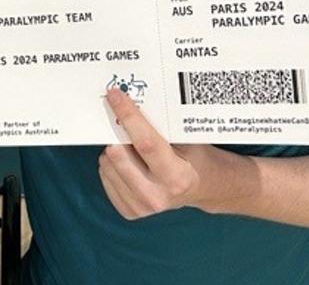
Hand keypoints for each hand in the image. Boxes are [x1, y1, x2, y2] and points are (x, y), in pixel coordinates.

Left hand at [98, 89, 252, 218]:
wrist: (204, 188)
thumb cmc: (195, 158)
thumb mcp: (188, 139)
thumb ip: (161, 126)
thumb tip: (130, 101)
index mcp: (178, 177)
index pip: (146, 143)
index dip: (128, 116)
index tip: (115, 96)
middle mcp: (158, 196)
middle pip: (118, 155)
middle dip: (116, 132)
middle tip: (121, 121)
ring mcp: (142, 207)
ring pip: (107, 163)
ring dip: (114, 149)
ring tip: (131, 147)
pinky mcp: (129, 211)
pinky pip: (104, 175)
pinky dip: (112, 163)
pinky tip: (129, 162)